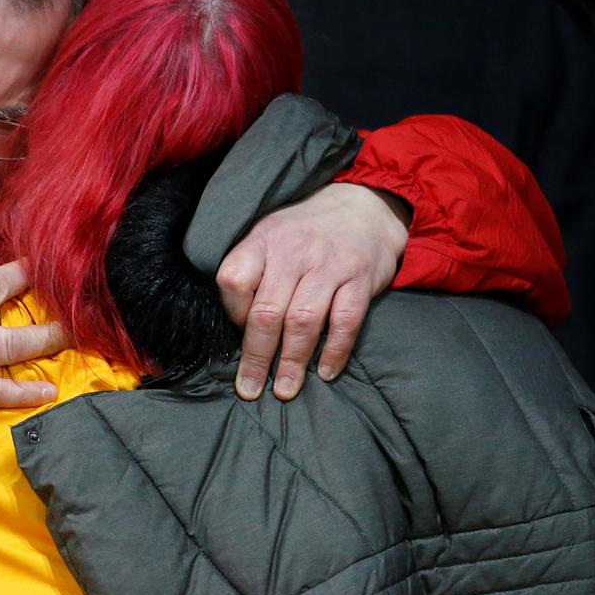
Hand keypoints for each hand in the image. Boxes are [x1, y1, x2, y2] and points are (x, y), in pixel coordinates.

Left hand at [217, 184, 409, 400]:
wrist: (363, 204)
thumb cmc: (306, 231)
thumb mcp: (270, 235)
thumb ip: (253, 271)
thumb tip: (236, 326)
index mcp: (263, 240)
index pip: (234, 281)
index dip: (232, 314)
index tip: (238, 334)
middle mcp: (293, 252)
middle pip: (267, 312)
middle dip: (257, 357)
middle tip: (250, 389)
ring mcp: (329, 265)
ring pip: (303, 321)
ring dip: (292, 362)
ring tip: (285, 390)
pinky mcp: (360, 278)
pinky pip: (346, 321)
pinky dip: (335, 351)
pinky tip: (325, 372)